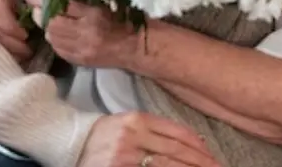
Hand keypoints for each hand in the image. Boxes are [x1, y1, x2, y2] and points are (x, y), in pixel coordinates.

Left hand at [25, 0, 141, 69]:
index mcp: (94, 14)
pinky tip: (56, 33)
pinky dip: (54, 39)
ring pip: (52, 37)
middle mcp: (86, 33)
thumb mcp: (107, 1)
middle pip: (51, 23)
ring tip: (45, 18)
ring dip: (45, 26)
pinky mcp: (81, 61)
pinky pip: (58, 49)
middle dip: (39, 13)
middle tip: (37, 5)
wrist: (139, 46)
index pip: (61, 5)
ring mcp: (82, 49)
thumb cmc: (126, 18)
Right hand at [77, 112, 221, 166]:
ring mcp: (125, 156)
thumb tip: (195, 143)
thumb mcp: (127, 124)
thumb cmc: (101, 136)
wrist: (67, 144)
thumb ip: (155, 130)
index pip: (177, 133)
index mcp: (136, 119)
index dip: (199, 147)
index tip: (213, 157)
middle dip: (202, 164)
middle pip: (177, 152)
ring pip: (168, 166)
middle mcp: (132, 135)